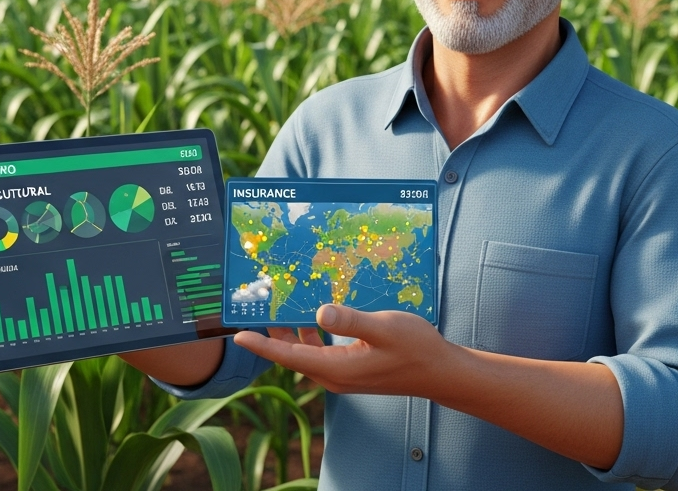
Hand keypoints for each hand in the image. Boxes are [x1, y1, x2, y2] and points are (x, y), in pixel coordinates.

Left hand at [232, 304, 456, 396]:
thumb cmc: (415, 349)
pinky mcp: (352, 367)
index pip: (288, 356)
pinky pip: (322, 349)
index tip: (238, 335)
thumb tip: (319, 312)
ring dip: (293, 328)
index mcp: (336, 369)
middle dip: (273, 330)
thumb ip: (350, 320)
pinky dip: (313, 331)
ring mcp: (343, 373)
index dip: (261, 345)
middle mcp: (334, 375)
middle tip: (259, 304)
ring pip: (306, 350)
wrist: (439, 372)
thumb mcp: (384, 328)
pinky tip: (317, 311)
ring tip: (282, 302)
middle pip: (292, 353)